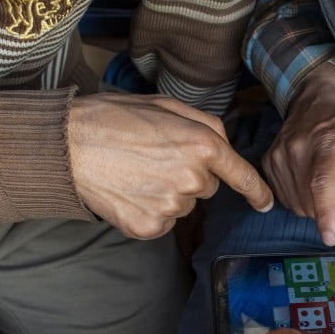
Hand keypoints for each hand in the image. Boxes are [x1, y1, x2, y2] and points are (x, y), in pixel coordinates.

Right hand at [69, 92, 273, 239]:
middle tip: (154, 157)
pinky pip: (162, 222)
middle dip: (190, 174)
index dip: (257, 192)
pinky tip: (128, 191)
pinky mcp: (149, 227)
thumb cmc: (115, 118)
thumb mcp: (167, 106)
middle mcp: (192, 179)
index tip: (266, 204)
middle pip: (207, 187)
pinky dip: (149, 210)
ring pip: (184, 205)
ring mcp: (171, 207)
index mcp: (202, 145)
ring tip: (136, 172)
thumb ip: (205, 125)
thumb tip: (225, 148)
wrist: (68, 145)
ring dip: (168, 192)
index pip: (241, 175)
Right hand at [264, 62, 334, 246]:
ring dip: (315, 206)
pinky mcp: (269, 162)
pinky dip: (301, 200)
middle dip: (332, 210)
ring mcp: (279, 156)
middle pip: (311, 203)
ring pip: (297, 206)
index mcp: (328, 143)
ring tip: (328, 185)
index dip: (326, 211)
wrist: (314, 99)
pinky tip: (311, 183)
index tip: (331, 237)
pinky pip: (284, 199)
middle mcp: (298, 149)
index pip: (323, 182)